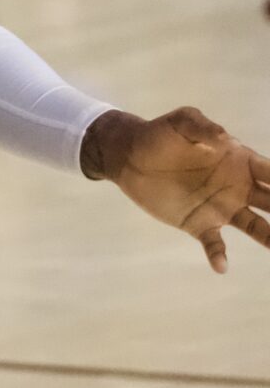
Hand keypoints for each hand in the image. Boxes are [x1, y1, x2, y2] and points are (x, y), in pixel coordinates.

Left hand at [87, 107, 269, 273]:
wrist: (130, 157)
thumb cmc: (159, 134)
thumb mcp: (180, 122)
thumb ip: (201, 125)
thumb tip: (223, 136)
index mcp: (241, 162)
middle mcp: (239, 187)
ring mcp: (222, 207)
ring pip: (257, 227)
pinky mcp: (200, 224)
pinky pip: (216, 244)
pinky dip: (219, 255)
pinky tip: (221, 266)